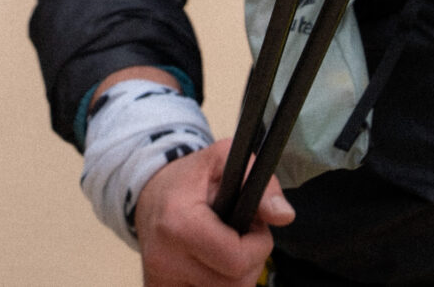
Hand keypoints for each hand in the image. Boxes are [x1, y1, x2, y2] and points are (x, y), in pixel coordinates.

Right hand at [134, 138, 291, 286]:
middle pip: (235, 285)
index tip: (253, 226)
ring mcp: (160, 280)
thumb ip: (260, 182)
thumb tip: (284, 215)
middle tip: (240, 237)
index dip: (257, 245)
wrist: (149, 193)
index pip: (237, 261)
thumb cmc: (190, 178)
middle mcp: (165, 259)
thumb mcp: (225, 160)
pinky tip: (211, 263)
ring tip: (225, 248)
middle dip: (250, 262)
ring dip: (235, 276)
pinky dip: (217, 282)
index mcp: (179, 223)